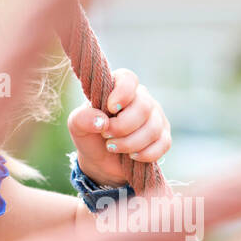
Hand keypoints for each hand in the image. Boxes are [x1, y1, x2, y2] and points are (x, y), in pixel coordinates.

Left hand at [67, 68, 170, 186]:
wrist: (101, 161)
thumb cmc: (90, 135)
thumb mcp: (77, 126)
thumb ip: (82, 118)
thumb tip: (101, 121)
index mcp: (119, 87)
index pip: (128, 79)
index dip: (122, 93)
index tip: (110, 108)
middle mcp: (141, 98)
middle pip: (143, 106)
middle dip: (122, 126)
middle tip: (106, 135)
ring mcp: (155, 117)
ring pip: (153, 128)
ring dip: (130, 143)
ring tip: (113, 147)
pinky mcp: (163, 137)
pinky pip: (163, 144)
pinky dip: (145, 153)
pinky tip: (131, 156)